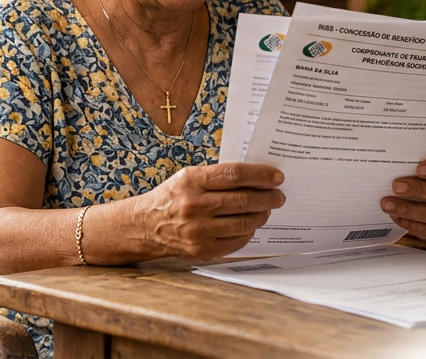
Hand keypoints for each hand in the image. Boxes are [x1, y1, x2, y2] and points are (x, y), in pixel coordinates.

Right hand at [134, 163, 285, 259]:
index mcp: (192, 181)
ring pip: (245, 223)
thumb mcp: (188, 177)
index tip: (277, 177)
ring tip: (267, 210)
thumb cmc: (172, 197)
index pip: (236, 175)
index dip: (261, 175)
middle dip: (269, 198)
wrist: (145, 226)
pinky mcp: (202, 250)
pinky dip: (249, 232)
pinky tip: (251, 225)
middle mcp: (195, 206)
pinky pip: (237, 241)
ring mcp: (198, 231)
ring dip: (262, 215)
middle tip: (279, 196)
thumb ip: (218, 177)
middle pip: (244, 200)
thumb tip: (257, 178)